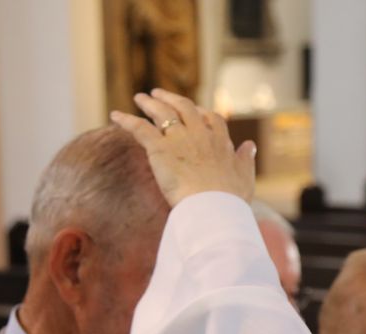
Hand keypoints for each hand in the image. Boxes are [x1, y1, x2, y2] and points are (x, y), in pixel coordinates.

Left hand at [110, 88, 255, 206]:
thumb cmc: (231, 199)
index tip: (195, 111)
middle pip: (184, 108)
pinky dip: (126, 120)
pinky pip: (140, 129)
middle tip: (159, 93)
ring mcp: (179, 139)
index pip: (211, 118)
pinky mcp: (160, 149)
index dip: (201, 113)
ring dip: (150, 103)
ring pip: (162, 112)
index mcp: (220, 141)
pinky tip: (115, 115)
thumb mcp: (245, 178)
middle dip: (172, 98)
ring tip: (140, 98)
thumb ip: (245, 159)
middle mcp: (199, 134)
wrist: (213, 207)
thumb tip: (249, 145)